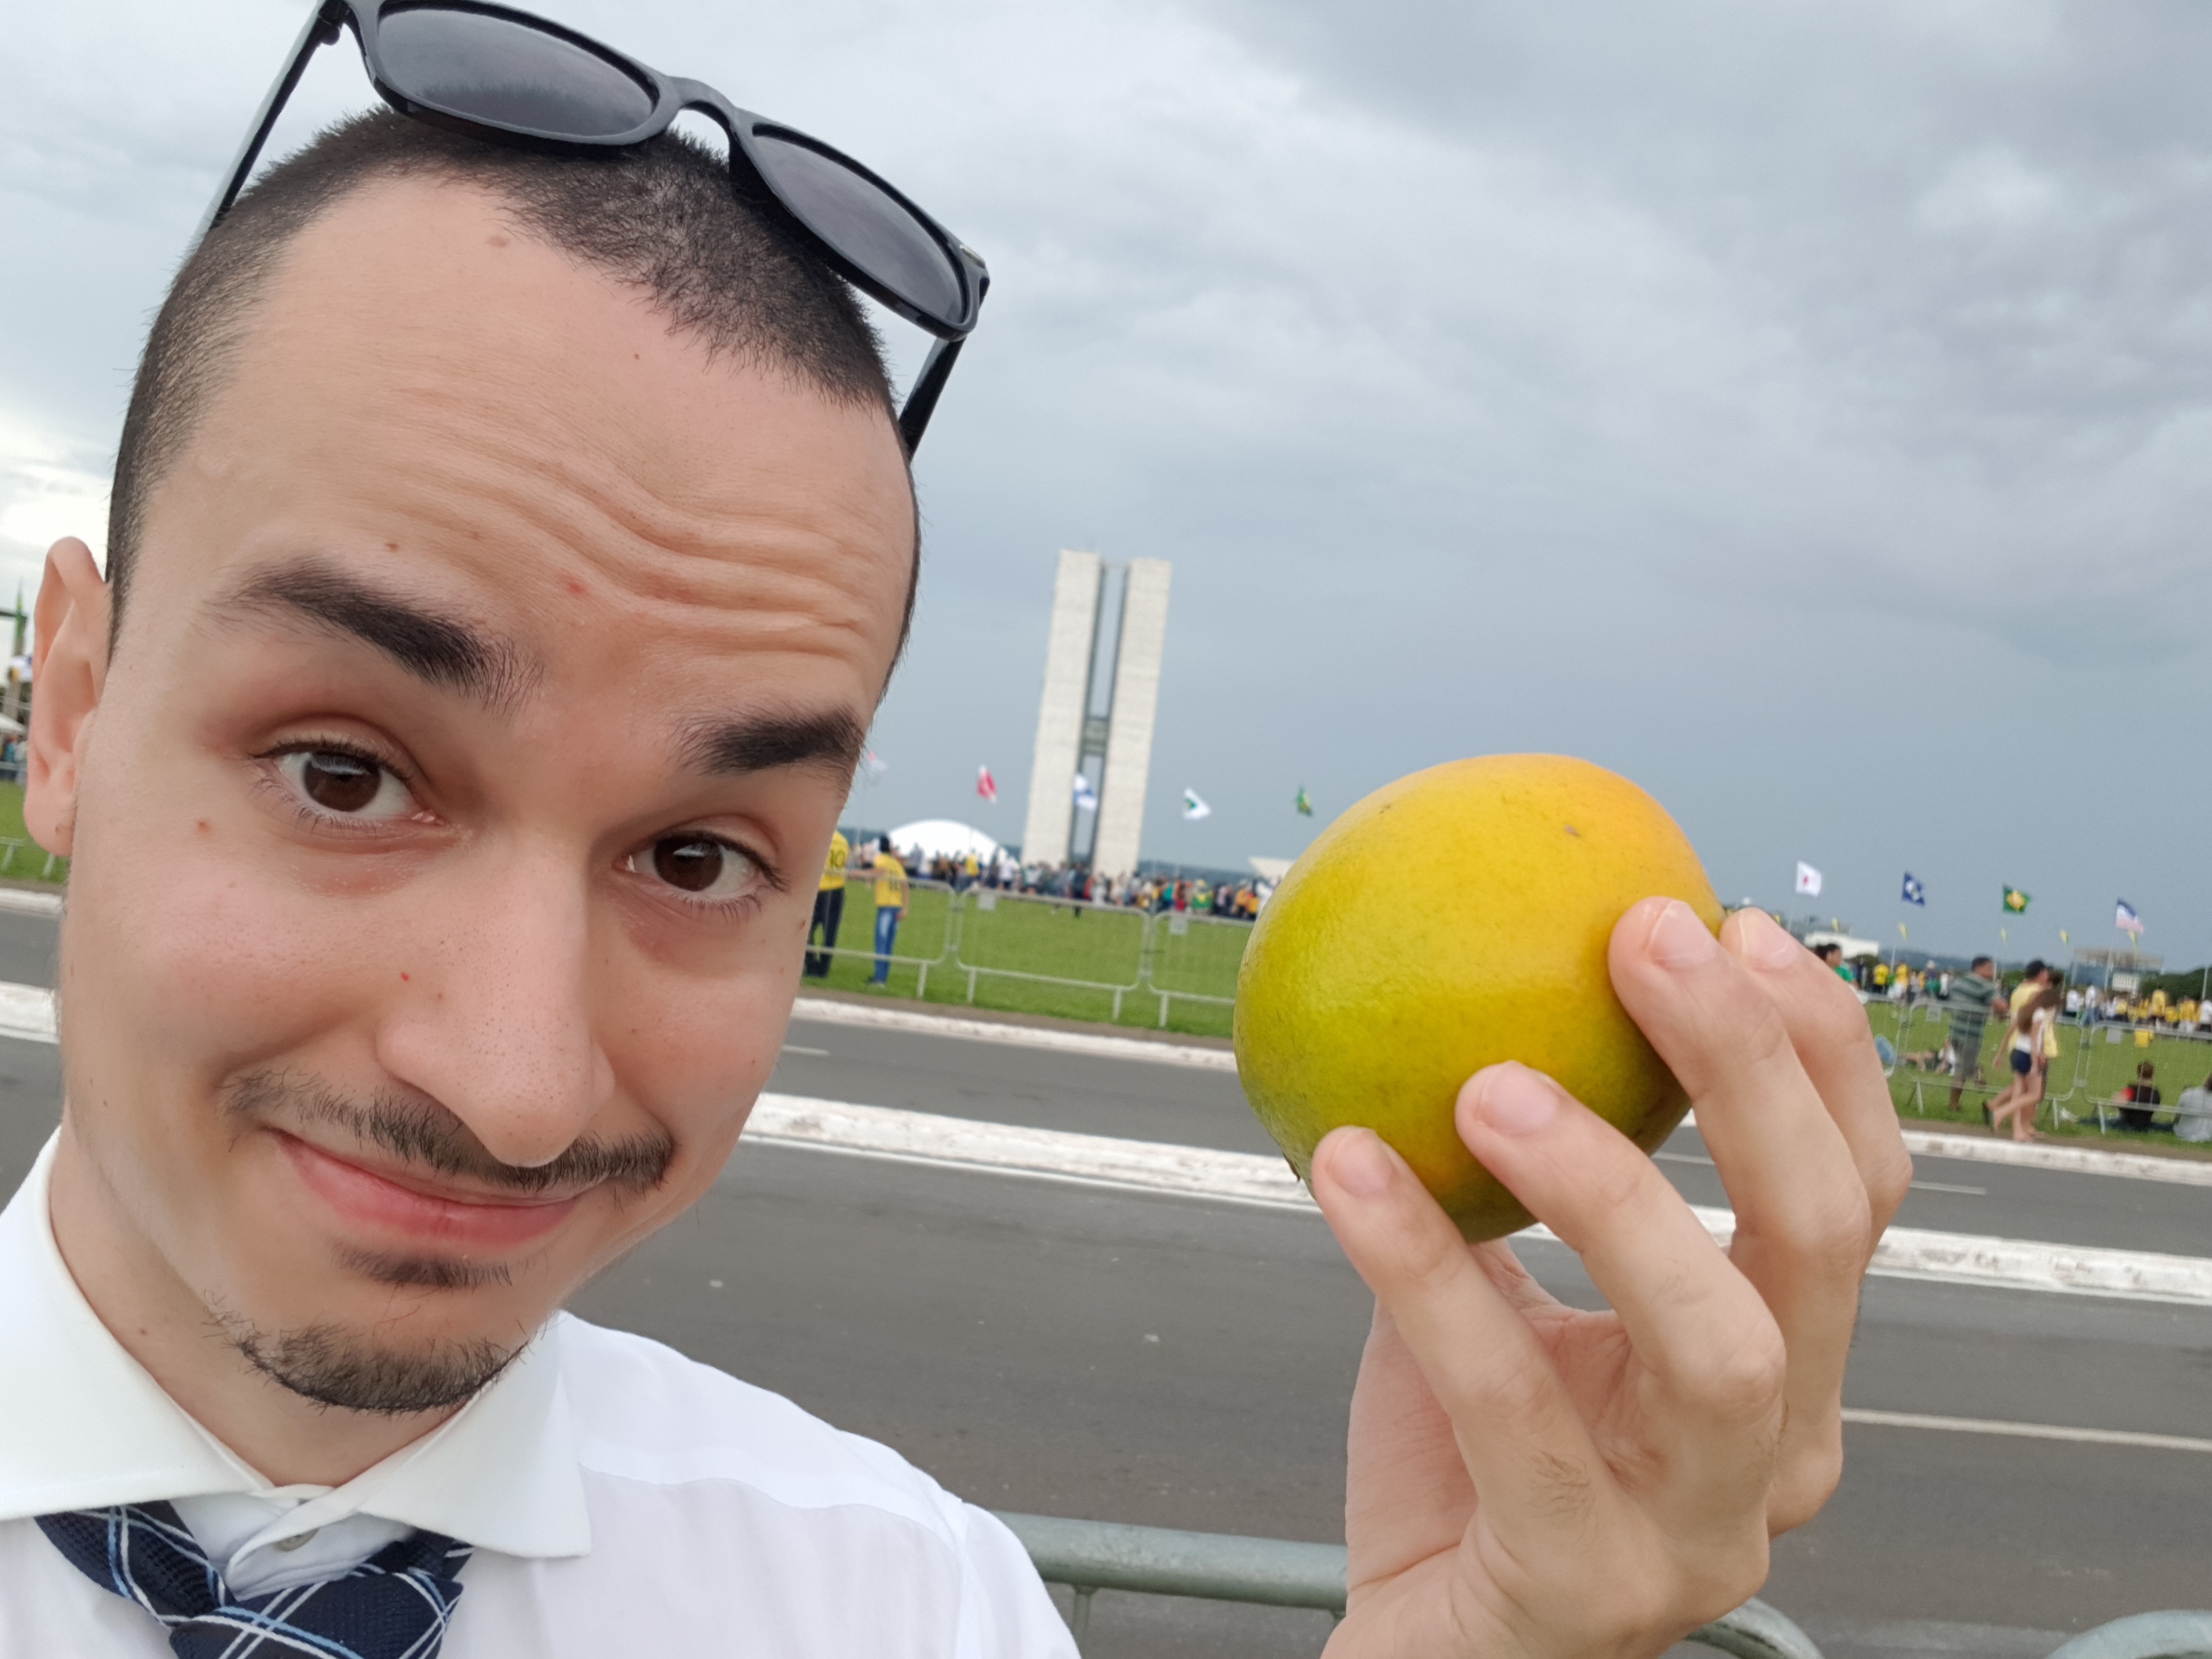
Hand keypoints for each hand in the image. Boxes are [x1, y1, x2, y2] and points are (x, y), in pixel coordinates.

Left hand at [1310, 901, 1910, 1658]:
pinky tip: (1345, 1166)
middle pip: (1825, 1241)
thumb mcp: (1511, 1285)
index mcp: (1788, 1365)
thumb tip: (1476, 964)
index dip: (1819, 1051)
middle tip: (1644, 936)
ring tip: (1491, 1079)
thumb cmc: (1465, 1452)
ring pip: (1718, 1345)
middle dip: (1754, 1072)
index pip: (1855, 1193)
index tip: (1735, 916)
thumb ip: (1524, 1169)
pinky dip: (1425, 1273)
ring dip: (1613, 1188)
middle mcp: (1780, 1451)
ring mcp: (1701, 1536)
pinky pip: (1511, 1410)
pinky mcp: (1585, 1586)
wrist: (1417, 1642)